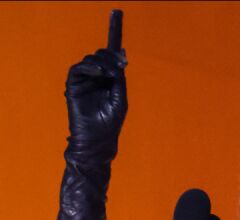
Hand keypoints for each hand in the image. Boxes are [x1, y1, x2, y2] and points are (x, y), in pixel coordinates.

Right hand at [64, 13, 127, 161]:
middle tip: (120, 62)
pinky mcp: (73, 85)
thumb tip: (121, 54)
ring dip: (101, 62)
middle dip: (111, 55)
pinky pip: (77, 69)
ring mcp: (84, 81)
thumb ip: (119, 77)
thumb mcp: (120, 97)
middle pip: (101, 56)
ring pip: (90, 61)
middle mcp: (96, 78)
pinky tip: (99, 71)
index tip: (118, 16)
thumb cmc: (111, 122)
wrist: (98, 139)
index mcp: (109, 80)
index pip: (110, 57)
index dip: (113, 38)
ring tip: (110, 71)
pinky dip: (88, 67)